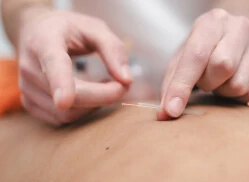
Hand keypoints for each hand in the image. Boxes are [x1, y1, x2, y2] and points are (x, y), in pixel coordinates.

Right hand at [18, 8, 131, 125]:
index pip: (53, 64)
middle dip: (103, 96)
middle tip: (122, 85)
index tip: (64, 101)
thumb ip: (113, 50)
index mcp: (44, 42)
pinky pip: (61, 119)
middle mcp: (30, 67)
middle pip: (70, 98)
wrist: (35, 32)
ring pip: (67, 114)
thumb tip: (127, 80)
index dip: (60, 83)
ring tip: (102, 84)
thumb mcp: (95, 28)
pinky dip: (82, 111)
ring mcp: (26, 88)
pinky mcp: (30, 103)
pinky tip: (88, 93)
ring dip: (94, 104)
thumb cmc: (69, 29)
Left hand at [158, 9, 248, 119]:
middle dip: (208, 82)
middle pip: (223, 66)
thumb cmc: (199, 54)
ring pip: (240, 84)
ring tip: (220, 81)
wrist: (228, 39)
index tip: (172, 110)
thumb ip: (170, 86)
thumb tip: (165, 114)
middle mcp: (239, 26)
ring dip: (224, 90)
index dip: (182, 86)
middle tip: (206, 80)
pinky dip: (242, 98)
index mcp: (211, 22)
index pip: (196, 55)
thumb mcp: (180, 63)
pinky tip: (236, 84)